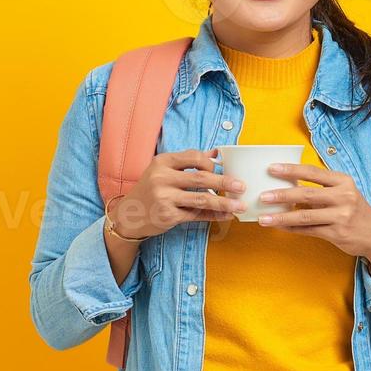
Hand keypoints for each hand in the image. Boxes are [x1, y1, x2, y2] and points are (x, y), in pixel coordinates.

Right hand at [107, 149, 246, 239]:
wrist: (128, 215)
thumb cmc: (150, 189)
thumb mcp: (163, 170)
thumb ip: (189, 161)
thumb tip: (216, 153)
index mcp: (162, 162)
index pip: (193, 157)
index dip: (211, 163)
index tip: (221, 169)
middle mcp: (162, 178)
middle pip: (201, 178)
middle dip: (225, 182)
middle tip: (241, 186)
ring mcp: (165, 198)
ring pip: (201, 199)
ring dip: (224, 203)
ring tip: (240, 205)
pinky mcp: (168, 216)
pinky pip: (197, 215)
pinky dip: (213, 216)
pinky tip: (226, 216)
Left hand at [255, 163, 370, 268]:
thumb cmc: (354, 210)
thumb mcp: (344, 192)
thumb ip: (322, 187)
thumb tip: (289, 184)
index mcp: (343, 181)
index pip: (313, 172)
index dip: (291, 170)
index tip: (272, 168)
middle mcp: (344, 197)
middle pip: (306, 194)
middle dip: (282, 195)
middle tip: (263, 196)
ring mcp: (341, 216)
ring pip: (304, 216)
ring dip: (282, 217)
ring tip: (264, 217)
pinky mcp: (337, 234)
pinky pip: (308, 230)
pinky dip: (291, 229)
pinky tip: (279, 226)